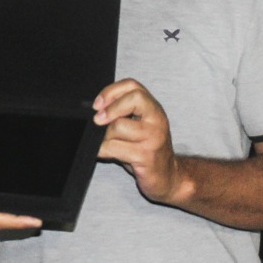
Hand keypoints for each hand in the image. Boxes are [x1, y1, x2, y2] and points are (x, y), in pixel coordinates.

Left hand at [93, 78, 180, 203]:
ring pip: (119, 126)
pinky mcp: (146, 156)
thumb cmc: (146, 150)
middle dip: (111, 108)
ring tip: (104, 142)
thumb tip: (95, 110)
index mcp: (153, 109)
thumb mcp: (137, 127)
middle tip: (97, 121)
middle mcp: (157, 120)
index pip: (133, 86)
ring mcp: (153, 138)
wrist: (167, 176)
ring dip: (104, 135)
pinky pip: (115, 148)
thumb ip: (122, 114)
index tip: (97, 104)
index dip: (112, 91)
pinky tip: (102, 152)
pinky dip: (102, 150)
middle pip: (133, 98)